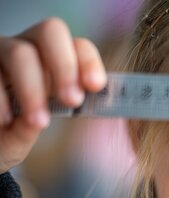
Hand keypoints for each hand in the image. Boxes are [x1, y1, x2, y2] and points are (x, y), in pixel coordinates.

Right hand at [0, 17, 105, 173]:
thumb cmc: (18, 129)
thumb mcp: (42, 124)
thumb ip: (60, 113)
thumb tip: (78, 101)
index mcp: (54, 60)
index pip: (79, 46)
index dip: (89, 62)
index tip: (95, 86)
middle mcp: (27, 47)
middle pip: (51, 32)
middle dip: (65, 66)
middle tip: (72, 100)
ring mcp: (0, 54)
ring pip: (20, 53)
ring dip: (34, 89)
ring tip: (39, 122)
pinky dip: (2, 99)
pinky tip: (7, 122)